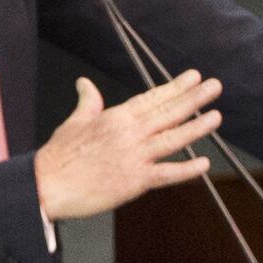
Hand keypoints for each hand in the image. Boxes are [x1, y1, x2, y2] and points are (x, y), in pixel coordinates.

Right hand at [33, 70, 220, 220]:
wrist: (47, 185)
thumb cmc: (58, 156)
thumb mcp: (74, 121)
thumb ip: (88, 102)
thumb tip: (85, 83)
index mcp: (116, 117)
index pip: (152, 98)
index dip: (175, 87)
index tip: (194, 77)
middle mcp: (129, 133)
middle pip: (168, 113)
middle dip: (193, 98)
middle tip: (215, 86)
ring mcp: (134, 156)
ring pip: (172, 139)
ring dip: (196, 127)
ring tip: (216, 116)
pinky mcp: (134, 181)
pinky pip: (166, 174)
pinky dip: (186, 170)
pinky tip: (203, 163)